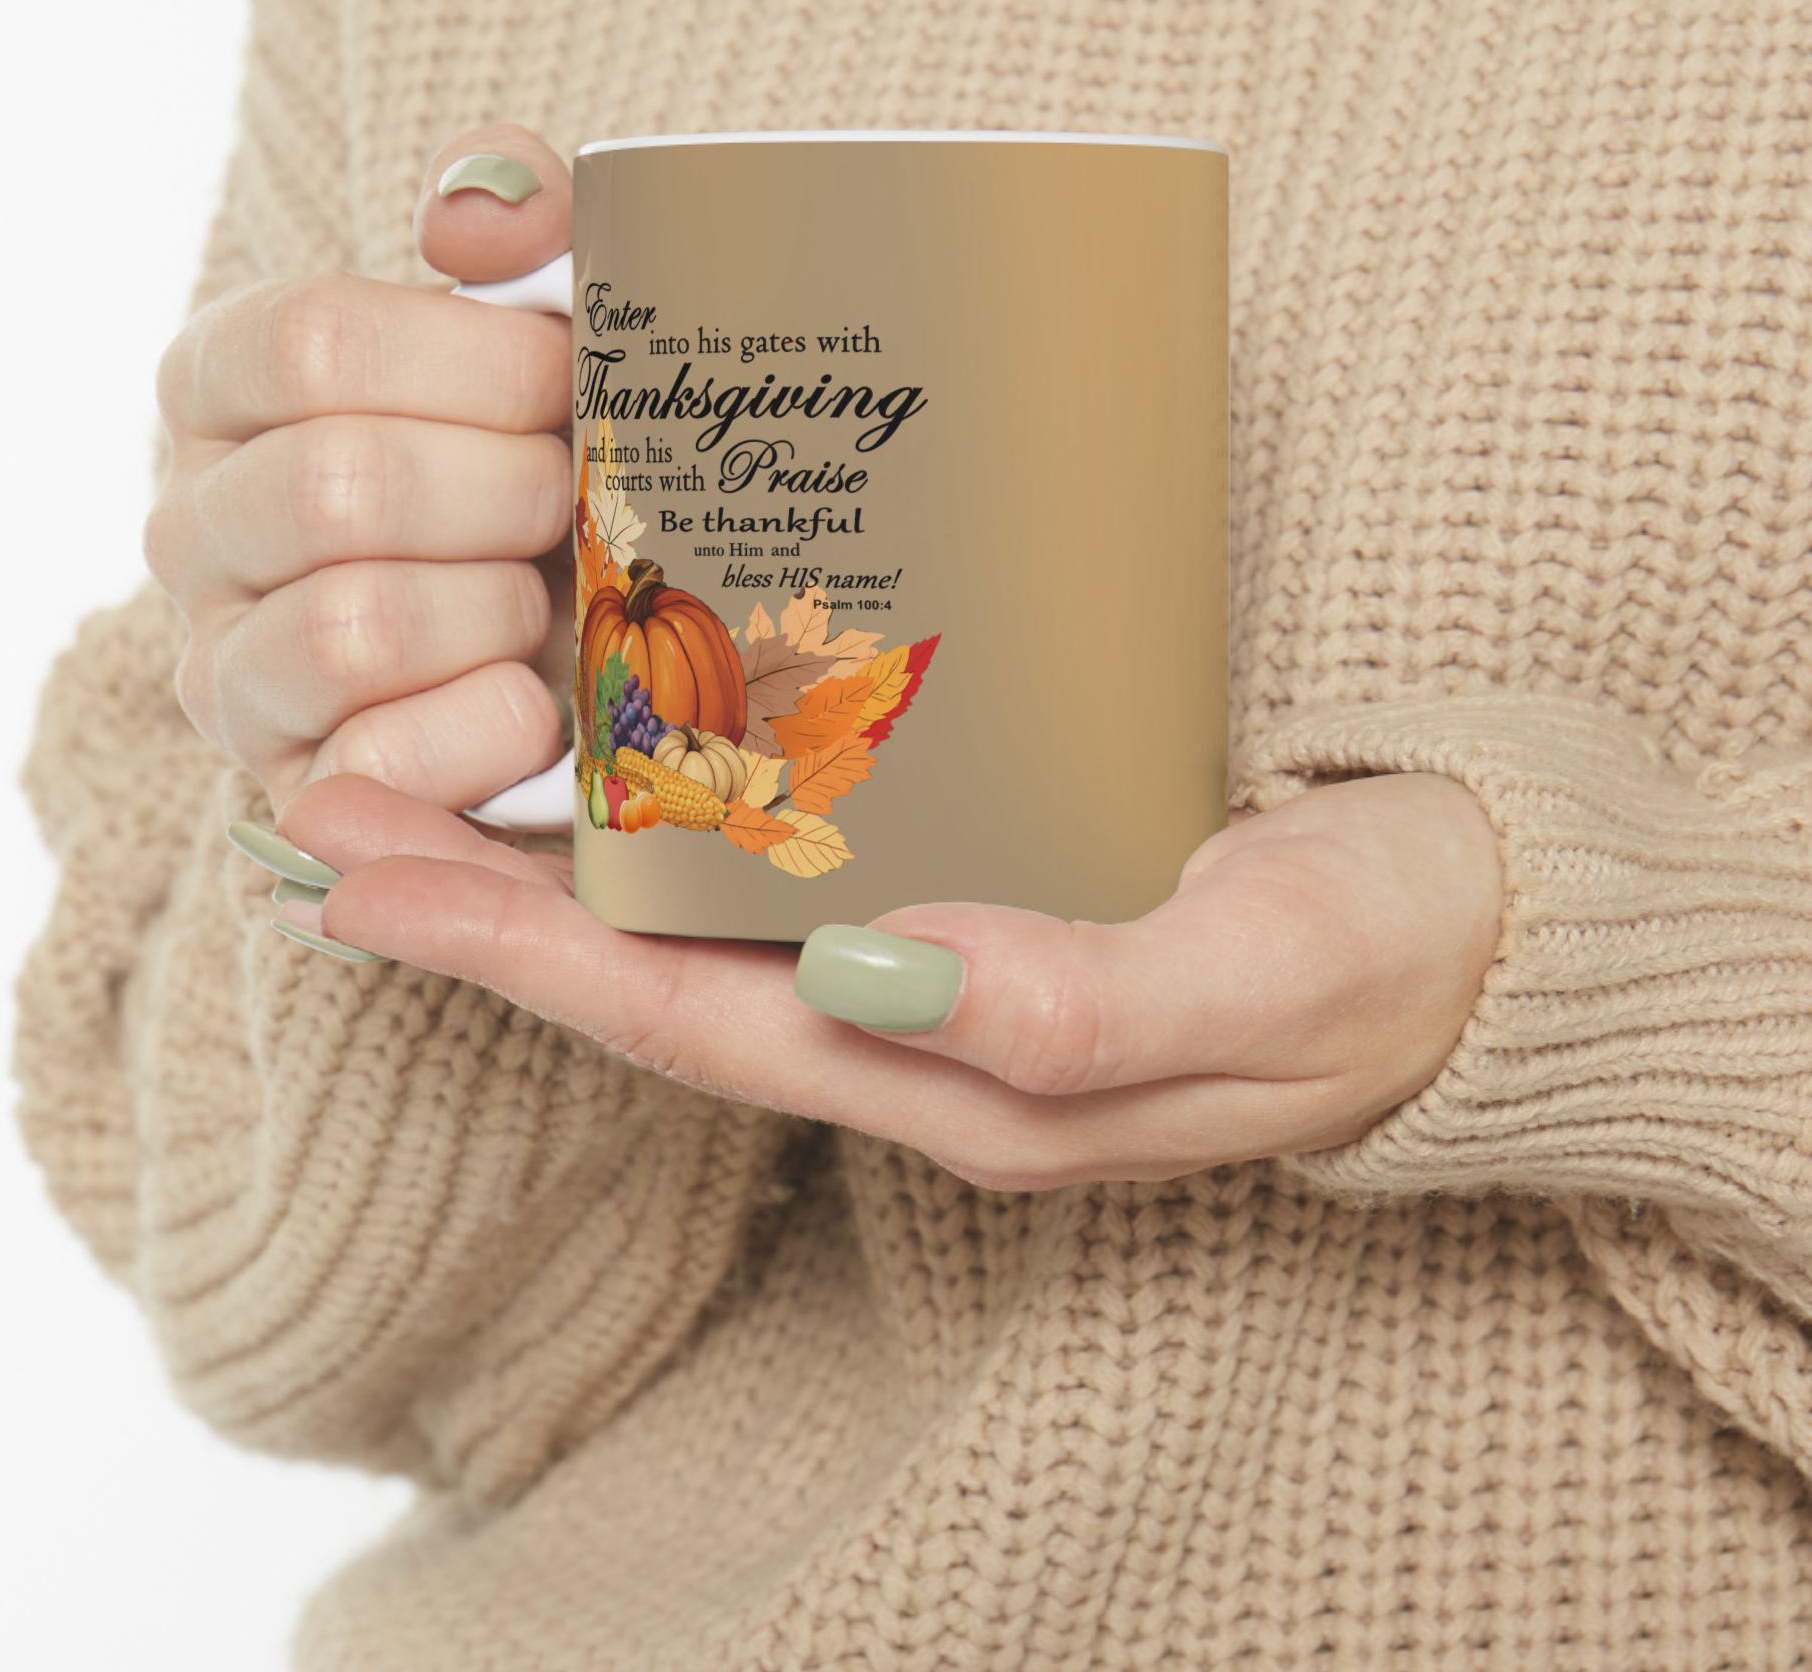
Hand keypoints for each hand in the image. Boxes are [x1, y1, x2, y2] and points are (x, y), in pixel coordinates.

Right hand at [147, 125, 575, 812]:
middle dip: (509, 493)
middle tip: (575, 499)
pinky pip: (379, 762)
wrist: (583, 633)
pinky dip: (492, 726)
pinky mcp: (292, 788)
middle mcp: (193, 524)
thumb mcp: (549, 318)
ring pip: (353, 627)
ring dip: (500, 609)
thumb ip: (520, 220)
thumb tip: (471, 216)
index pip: (310, 342)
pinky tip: (540, 699)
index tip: (567, 379)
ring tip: (551, 599)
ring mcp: (227, 668)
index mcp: (226, 384)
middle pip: (339, 486)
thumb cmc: (552, 455)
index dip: (475, 363)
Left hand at [259, 770, 1502, 1187]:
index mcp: (960, 1073)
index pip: (687, 1018)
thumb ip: (1082, 1000)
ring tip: (417, 766)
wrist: (1493, 930)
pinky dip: (684, 810)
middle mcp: (921, 1027)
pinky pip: (795, 859)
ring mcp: (944, 959)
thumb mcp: (1265, 976)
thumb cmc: (1388, 953)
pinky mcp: (985, 879)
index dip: (514, 953)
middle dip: (480, 901)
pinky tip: (631, 737)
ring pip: (707, 917)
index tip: (355, 875)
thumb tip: (883, 974)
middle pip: (654, 972)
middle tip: (318, 805)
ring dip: (555, 853)